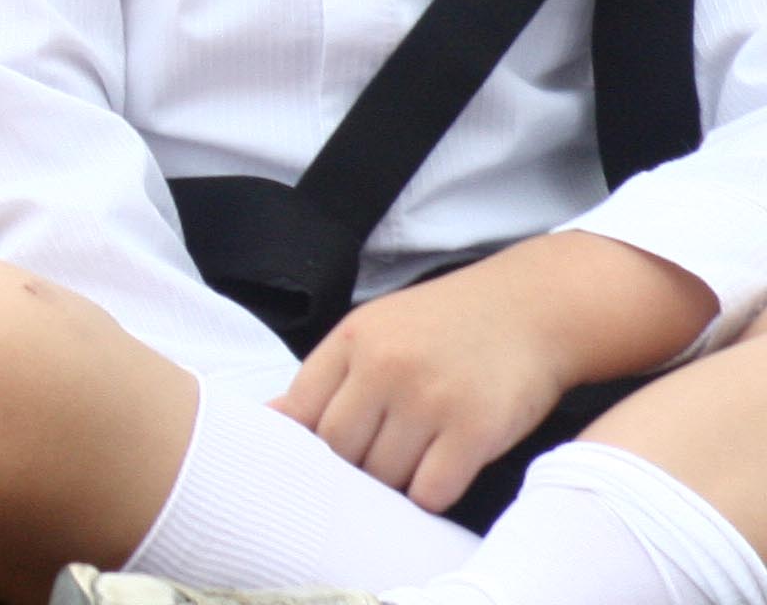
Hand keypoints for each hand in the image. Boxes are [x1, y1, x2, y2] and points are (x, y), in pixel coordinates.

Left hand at [276, 257, 573, 513]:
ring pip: (383, 475)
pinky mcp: (475, 430)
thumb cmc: (446, 326)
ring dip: (392, 483)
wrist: (533, 308)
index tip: (321, 456)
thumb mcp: (376, 329)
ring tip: (410, 466)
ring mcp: (430, 399)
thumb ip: (328, 374)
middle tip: (374, 464)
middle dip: (351, 467)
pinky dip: (429, 496)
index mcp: (353, 339)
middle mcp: (385, 367)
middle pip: (338, 449)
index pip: (300, 411)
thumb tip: (272, 419)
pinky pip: (430, 491)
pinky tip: (439, 477)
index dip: (305, 443)